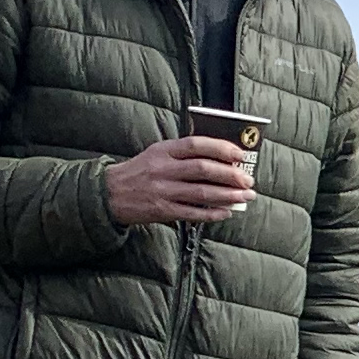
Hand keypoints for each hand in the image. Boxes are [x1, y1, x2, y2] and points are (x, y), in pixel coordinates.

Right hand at [105, 134, 256, 228]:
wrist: (110, 193)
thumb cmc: (141, 171)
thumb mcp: (158, 153)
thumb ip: (184, 153)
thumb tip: (222, 158)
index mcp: (163, 151)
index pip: (195, 144)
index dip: (220, 148)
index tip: (240, 154)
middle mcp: (163, 169)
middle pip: (203, 170)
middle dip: (230, 175)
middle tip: (248, 180)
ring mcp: (162, 191)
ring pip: (201, 193)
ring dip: (228, 196)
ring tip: (245, 197)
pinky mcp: (162, 210)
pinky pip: (192, 213)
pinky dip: (212, 213)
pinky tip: (227, 212)